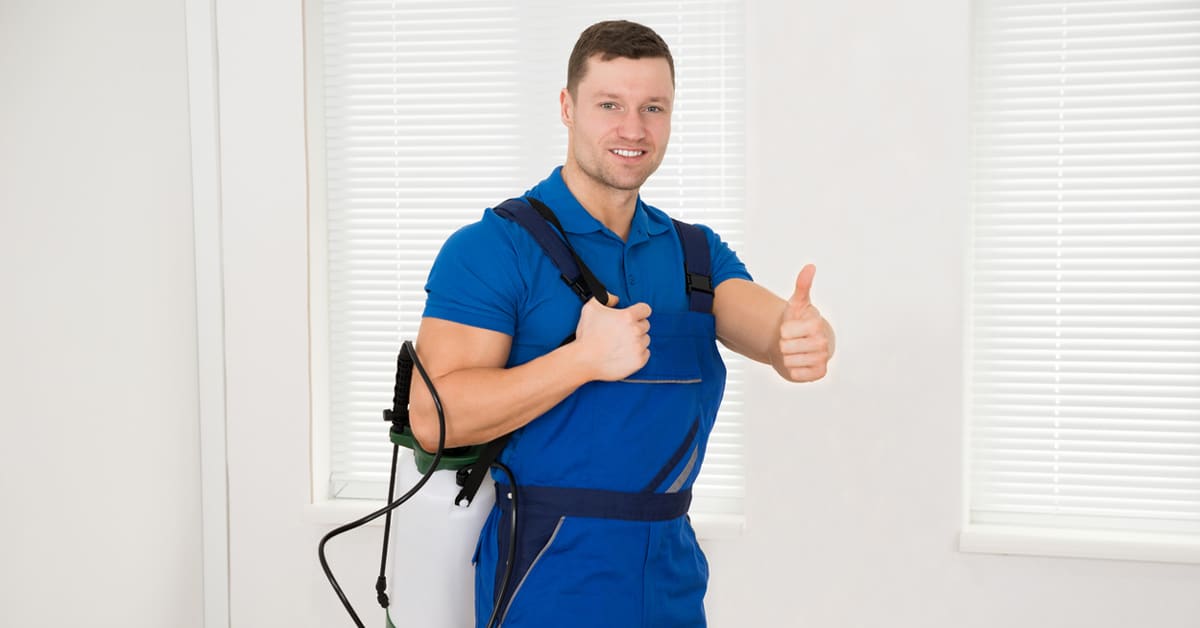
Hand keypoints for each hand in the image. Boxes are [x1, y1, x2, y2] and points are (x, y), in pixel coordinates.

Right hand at [574, 294, 651, 381]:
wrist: (584, 361)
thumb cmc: (587, 336)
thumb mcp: (591, 308)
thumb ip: (605, 298)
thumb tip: (614, 299)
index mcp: (627, 317)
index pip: (645, 309)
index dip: (639, 311)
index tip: (635, 315)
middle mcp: (635, 331)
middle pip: (645, 324)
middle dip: (635, 326)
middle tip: (623, 331)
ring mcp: (638, 347)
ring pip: (645, 339)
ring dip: (637, 340)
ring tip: (622, 343)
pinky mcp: (638, 361)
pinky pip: (645, 353)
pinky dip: (638, 353)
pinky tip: (626, 352)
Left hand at [776, 264, 833, 381]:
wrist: (802, 344)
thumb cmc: (797, 322)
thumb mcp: (796, 304)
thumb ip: (802, 286)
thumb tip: (810, 266)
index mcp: (816, 323)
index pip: (786, 331)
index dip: (782, 331)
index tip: (789, 329)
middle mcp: (823, 342)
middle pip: (786, 348)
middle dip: (783, 345)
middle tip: (790, 342)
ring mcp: (823, 359)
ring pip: (789, 362)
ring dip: (786, 358)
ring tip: (793, 352)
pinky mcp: (819, 373)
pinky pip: (796, 375)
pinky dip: (792, 371)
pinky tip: (797, 363)